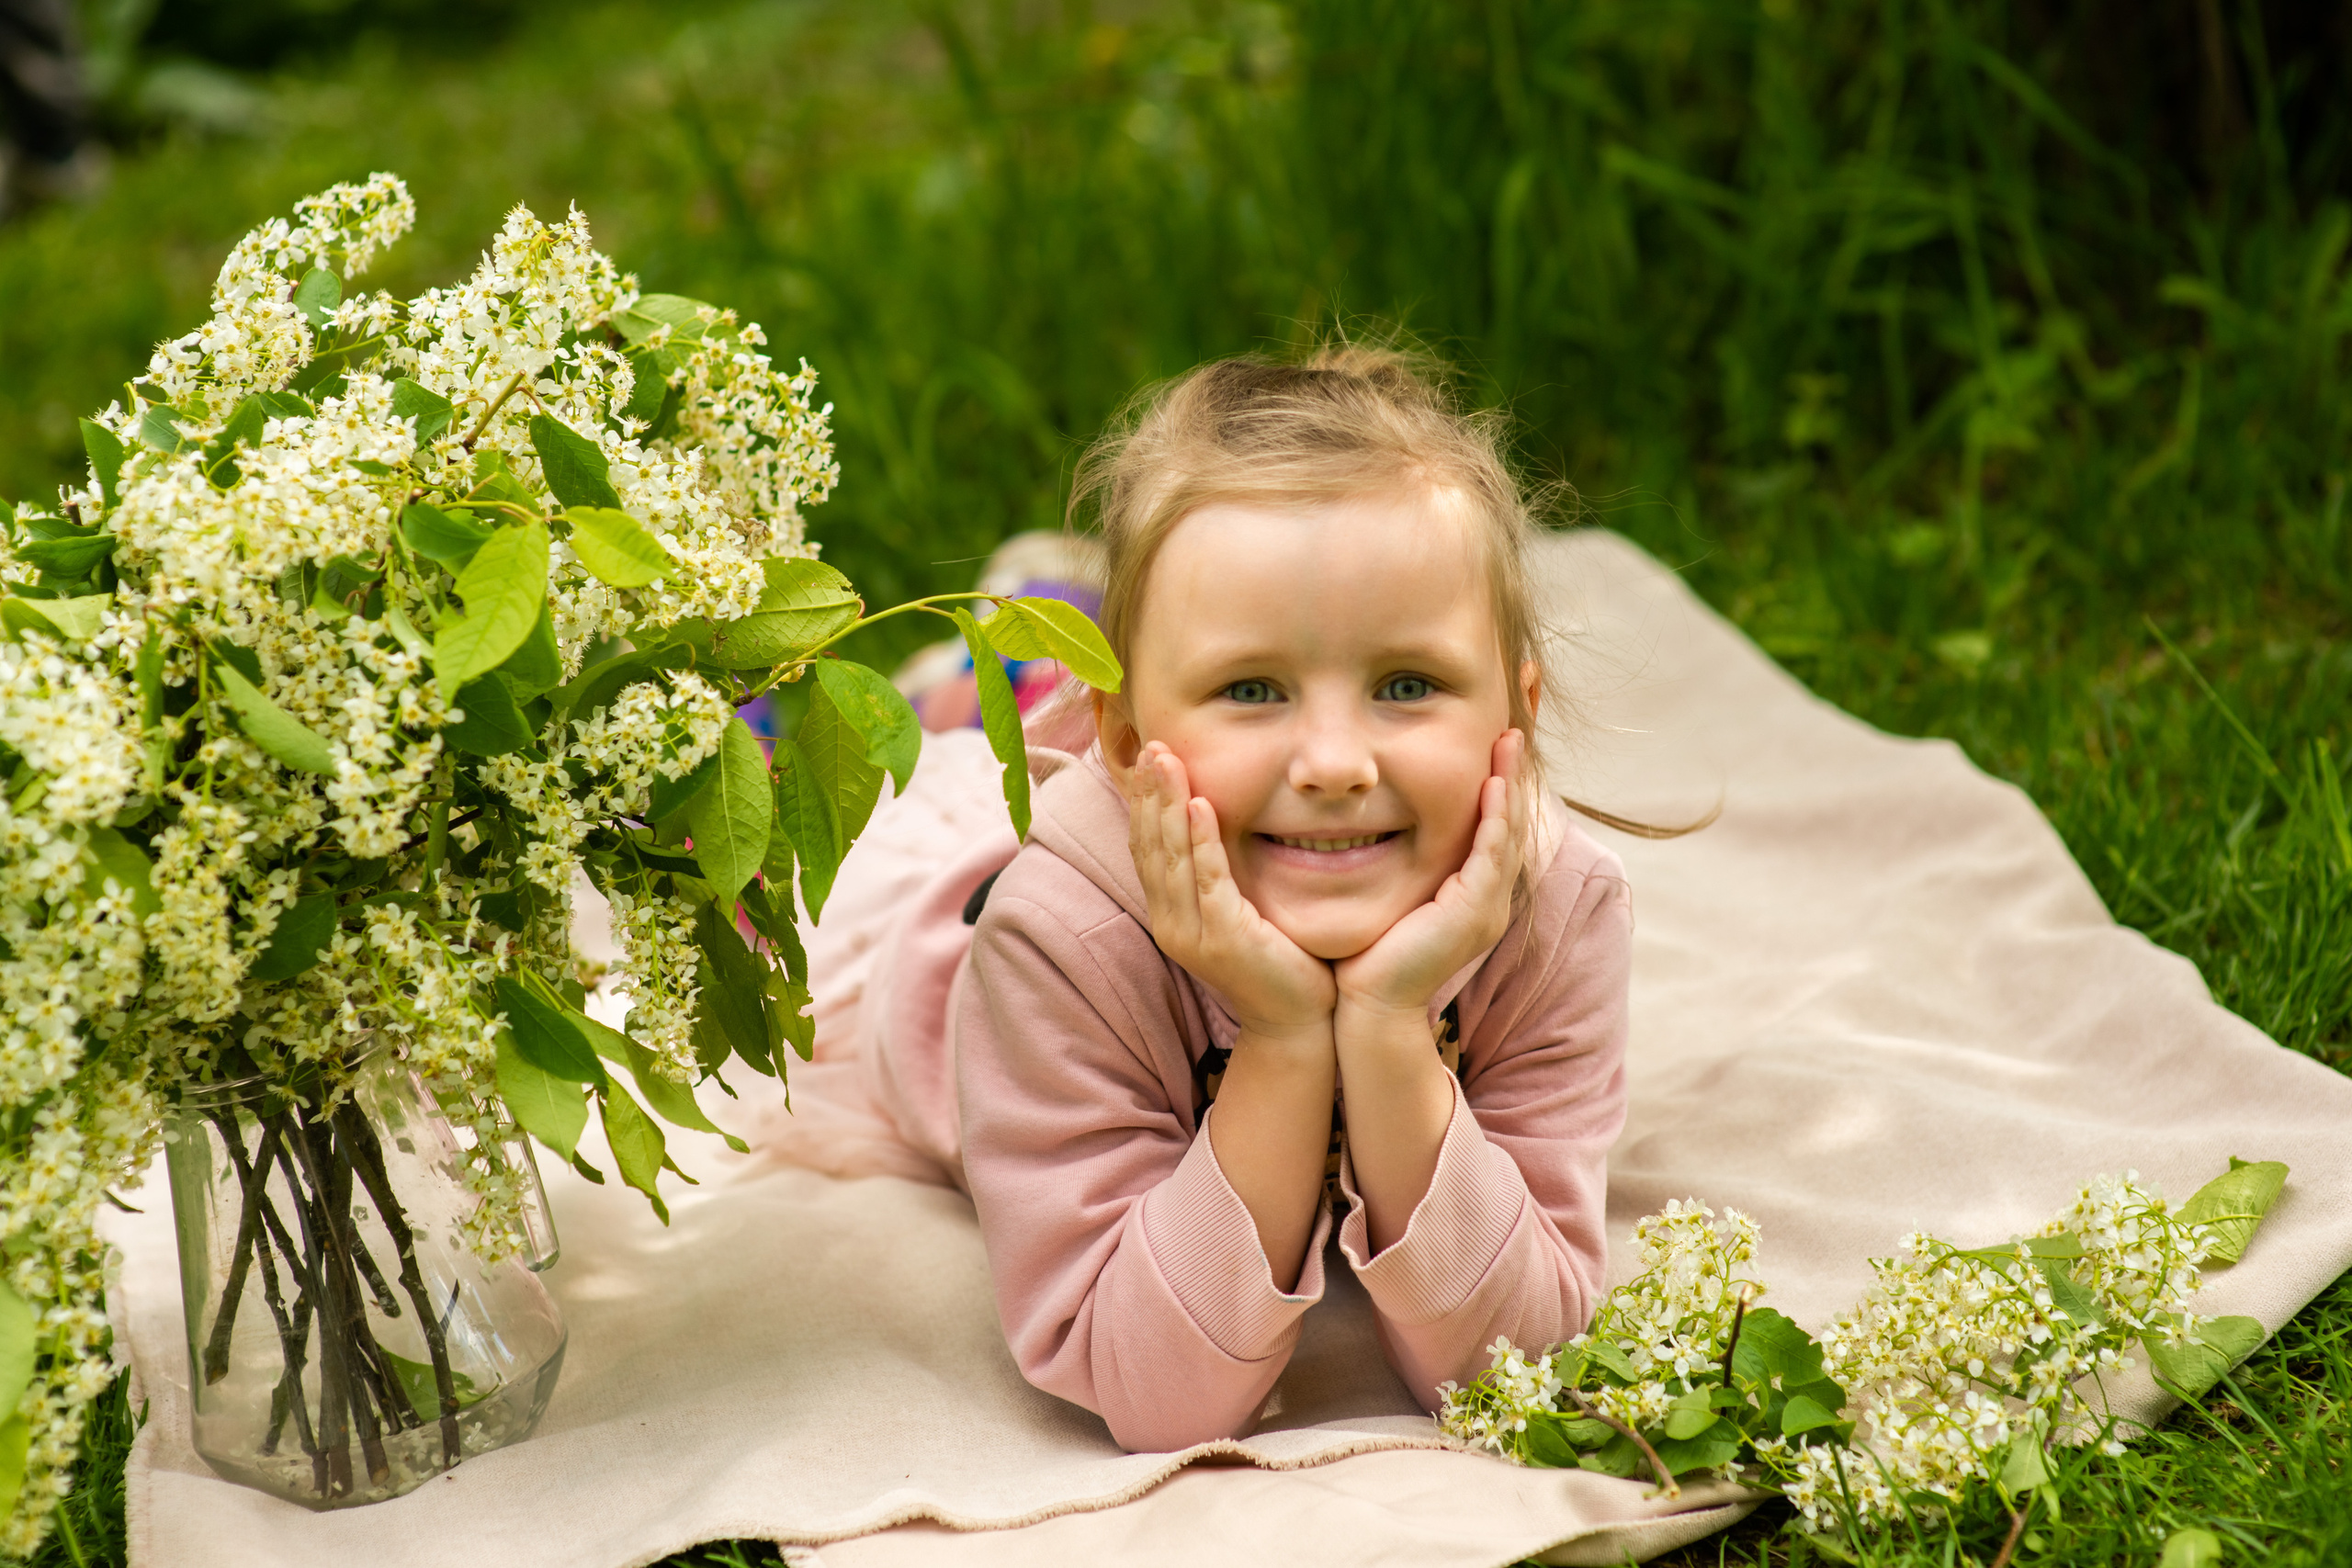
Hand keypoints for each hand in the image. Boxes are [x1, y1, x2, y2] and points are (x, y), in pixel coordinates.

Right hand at [1127, 741, 1337, 1039]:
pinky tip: (1201, 804)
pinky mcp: (1223, 939)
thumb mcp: (1240, 911)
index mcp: (1170, 914)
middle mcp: (1170, 923)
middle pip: (1151, 846)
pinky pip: (1208, 880)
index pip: (1147, 848)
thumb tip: (1218, 821)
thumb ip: (1221, 874)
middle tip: (1153, 744)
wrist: (1298, 1021)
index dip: (1145, 802)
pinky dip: (1202, 841)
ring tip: (1168, 761)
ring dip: (1169, 804)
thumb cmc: (1278, 962)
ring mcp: (1192, 934)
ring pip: (1171, 857)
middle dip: (1151, 792)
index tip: (1150, 757)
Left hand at [1333, 728, 1526, 1019]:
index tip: (1492, 747)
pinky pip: (1490, 855)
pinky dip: (1493, 819)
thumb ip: (1396, 866)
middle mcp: (1488, 901)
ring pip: (1507, 834)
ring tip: (1510, 744)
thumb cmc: (1369, 956)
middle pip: (1510, 826)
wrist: (1369, 1005)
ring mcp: (1485, 908)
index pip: (1493, 831)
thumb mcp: (1391, 897)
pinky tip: (1492, 786)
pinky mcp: (1472, 913)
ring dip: (1509, 786)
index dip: (1497, 788)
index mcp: (1472, 897)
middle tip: (1512, 733)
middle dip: (1512, 776)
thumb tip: (1368, 827)